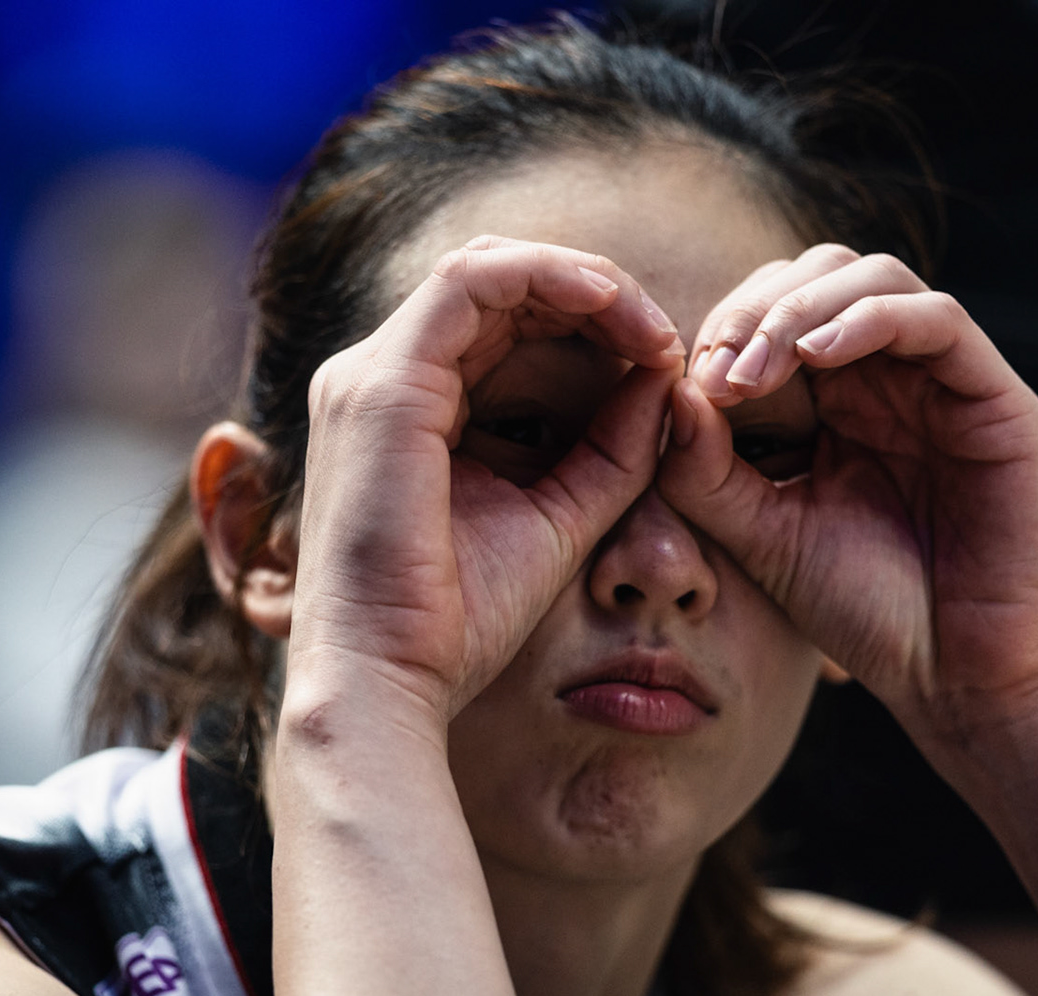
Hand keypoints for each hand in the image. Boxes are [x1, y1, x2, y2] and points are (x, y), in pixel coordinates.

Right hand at [290, 236, 682, 724]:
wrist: (391, 684)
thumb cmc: (459, 623)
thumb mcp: (560, 517)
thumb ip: (609, 451)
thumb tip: (663, 383)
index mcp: (408, 410)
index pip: (500, 322)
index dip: (588, 322)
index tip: (663, 360)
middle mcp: (378, 380)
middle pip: (496, 287)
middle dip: (592, 295)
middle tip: (665, 336)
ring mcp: (372, 377)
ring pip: (486, 270)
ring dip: (580, 282)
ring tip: (650, 323)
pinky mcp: (384, 387)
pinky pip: (473, 285)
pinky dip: (549, 280)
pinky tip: (614, 308)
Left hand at [658, 244, 1037, 756]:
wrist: (956, 681)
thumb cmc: (866, 613)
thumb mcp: (761, 537)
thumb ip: (705, 472)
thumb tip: (666, 392)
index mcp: (837, 402)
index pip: (775, 313)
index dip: (725, 329)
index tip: (680, 383)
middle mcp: (892, 379)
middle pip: (819, 277)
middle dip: (756, 309)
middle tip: (717, 369)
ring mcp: (946, 384)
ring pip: (873, 280)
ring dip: (802, 309)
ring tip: (757, 368)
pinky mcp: (999, 402)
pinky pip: (939, 321)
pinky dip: (872, 320)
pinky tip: (818, 357)